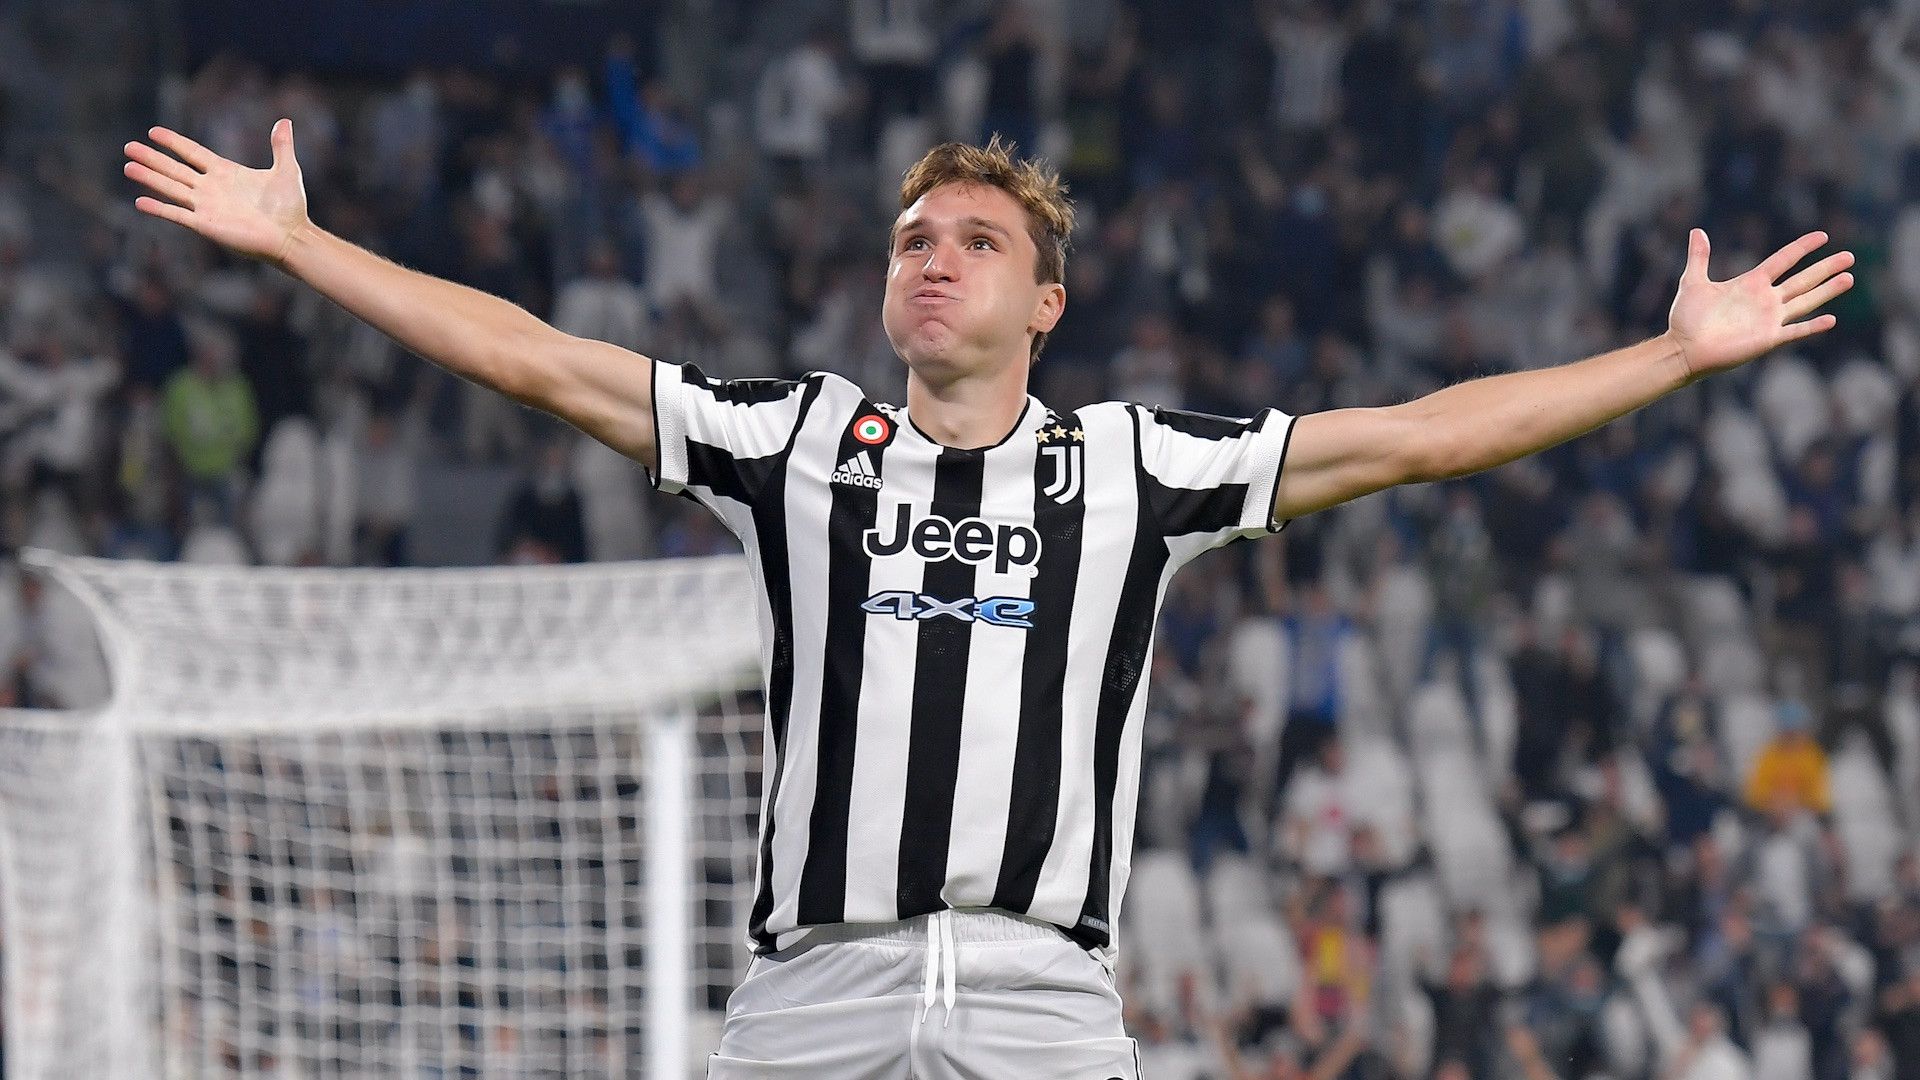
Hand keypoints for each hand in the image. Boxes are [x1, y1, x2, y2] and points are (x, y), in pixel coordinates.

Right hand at [123, 119, 310, 266]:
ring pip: (171, 188)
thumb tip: (285, 121)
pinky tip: (140, 201)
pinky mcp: (206, 224)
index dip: (174, 142)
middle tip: (128, 147)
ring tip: (128, 167)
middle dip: (152, 158)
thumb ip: (281, 146)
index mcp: (225, 173)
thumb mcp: (286, 170)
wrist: (291, 236)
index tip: (153, 132)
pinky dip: (159, 208)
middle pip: (175, 169)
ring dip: (150, 178)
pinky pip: (177, 215)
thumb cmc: (290, 207)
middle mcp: (211, 188)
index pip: (193, 153)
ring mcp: (206, 206)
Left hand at [1666, 228, 1853, 381]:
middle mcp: (1765, 299)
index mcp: (1751, 283)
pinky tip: (1831, 319)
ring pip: (1805, 301)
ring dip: (1827, 290)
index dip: (1802, 248)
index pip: (1784, 260)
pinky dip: (1812, 326)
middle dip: (1826, 268)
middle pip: (1803, 279)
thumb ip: (1699, 257)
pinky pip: (1795, 331)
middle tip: (1850, 256)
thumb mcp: (1693, 282)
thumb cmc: (1686, 319)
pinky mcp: (1767, 339)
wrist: (1683, 349)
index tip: (1823, 236)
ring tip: (1849, 278)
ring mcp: (1769, 319)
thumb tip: (1696, 230)